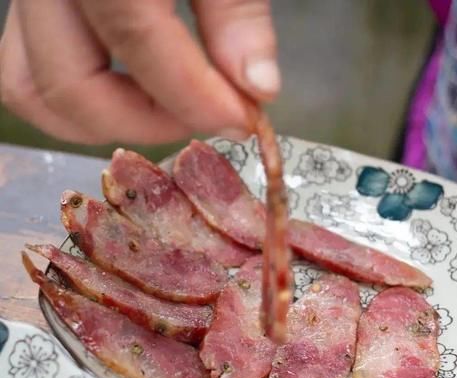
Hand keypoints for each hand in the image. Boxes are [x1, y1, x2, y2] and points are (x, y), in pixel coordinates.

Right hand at [0, 0, 278, 143]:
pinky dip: (90, 102)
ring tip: (172, 108)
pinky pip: (38, 77)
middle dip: (148, 123)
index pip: (136, 38)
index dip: (196, 98)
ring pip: (38, 92)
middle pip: (70, 86)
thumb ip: (236, 11)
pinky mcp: (36, 11)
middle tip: (208, 115)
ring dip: (110, 121)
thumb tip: (257, 88)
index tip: (243, 121)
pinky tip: (142, 92)